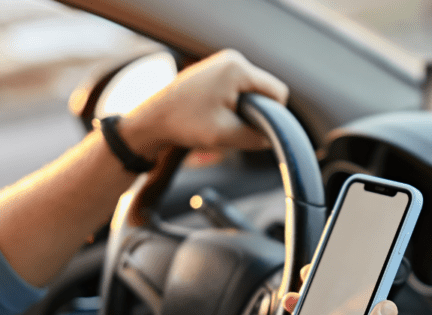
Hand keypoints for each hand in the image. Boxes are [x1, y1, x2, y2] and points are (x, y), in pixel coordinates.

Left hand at [122, 49, 288, 158]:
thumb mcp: (226, 136)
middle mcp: (232, 58)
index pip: (278, 91)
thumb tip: (271, 137)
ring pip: (253, 90)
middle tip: (231, 125)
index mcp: (238, 69)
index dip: (273, 115)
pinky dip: (234, 103)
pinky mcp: (216, 69)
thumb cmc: (185, 124)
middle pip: (265, 90)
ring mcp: (223, 61)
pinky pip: (240, 87)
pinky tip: (216, 113)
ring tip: (221, 119)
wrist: (154, 119)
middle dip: (256, 111)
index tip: (252, 128)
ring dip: (244, 108)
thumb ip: (256, 137)